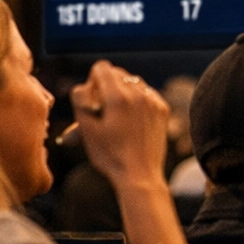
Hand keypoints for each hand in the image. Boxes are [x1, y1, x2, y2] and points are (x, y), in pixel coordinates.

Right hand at [69, 61, 169, 192]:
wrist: (140, 175)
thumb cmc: (110, 155)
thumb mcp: (86, 128)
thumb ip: (81, 100)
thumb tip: (84, 85)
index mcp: (118, 96)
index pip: (102, 68)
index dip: (92, 81)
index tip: (92, 100)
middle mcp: (138, 93)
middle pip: (118, 73)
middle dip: (106, 86)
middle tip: (102, 109)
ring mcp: (153, 101)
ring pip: (133, 82)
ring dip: (123, 92)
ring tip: (117, 115)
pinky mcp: (162, 110)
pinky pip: (147, 93)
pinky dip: (137, 100)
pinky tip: (132, 119)